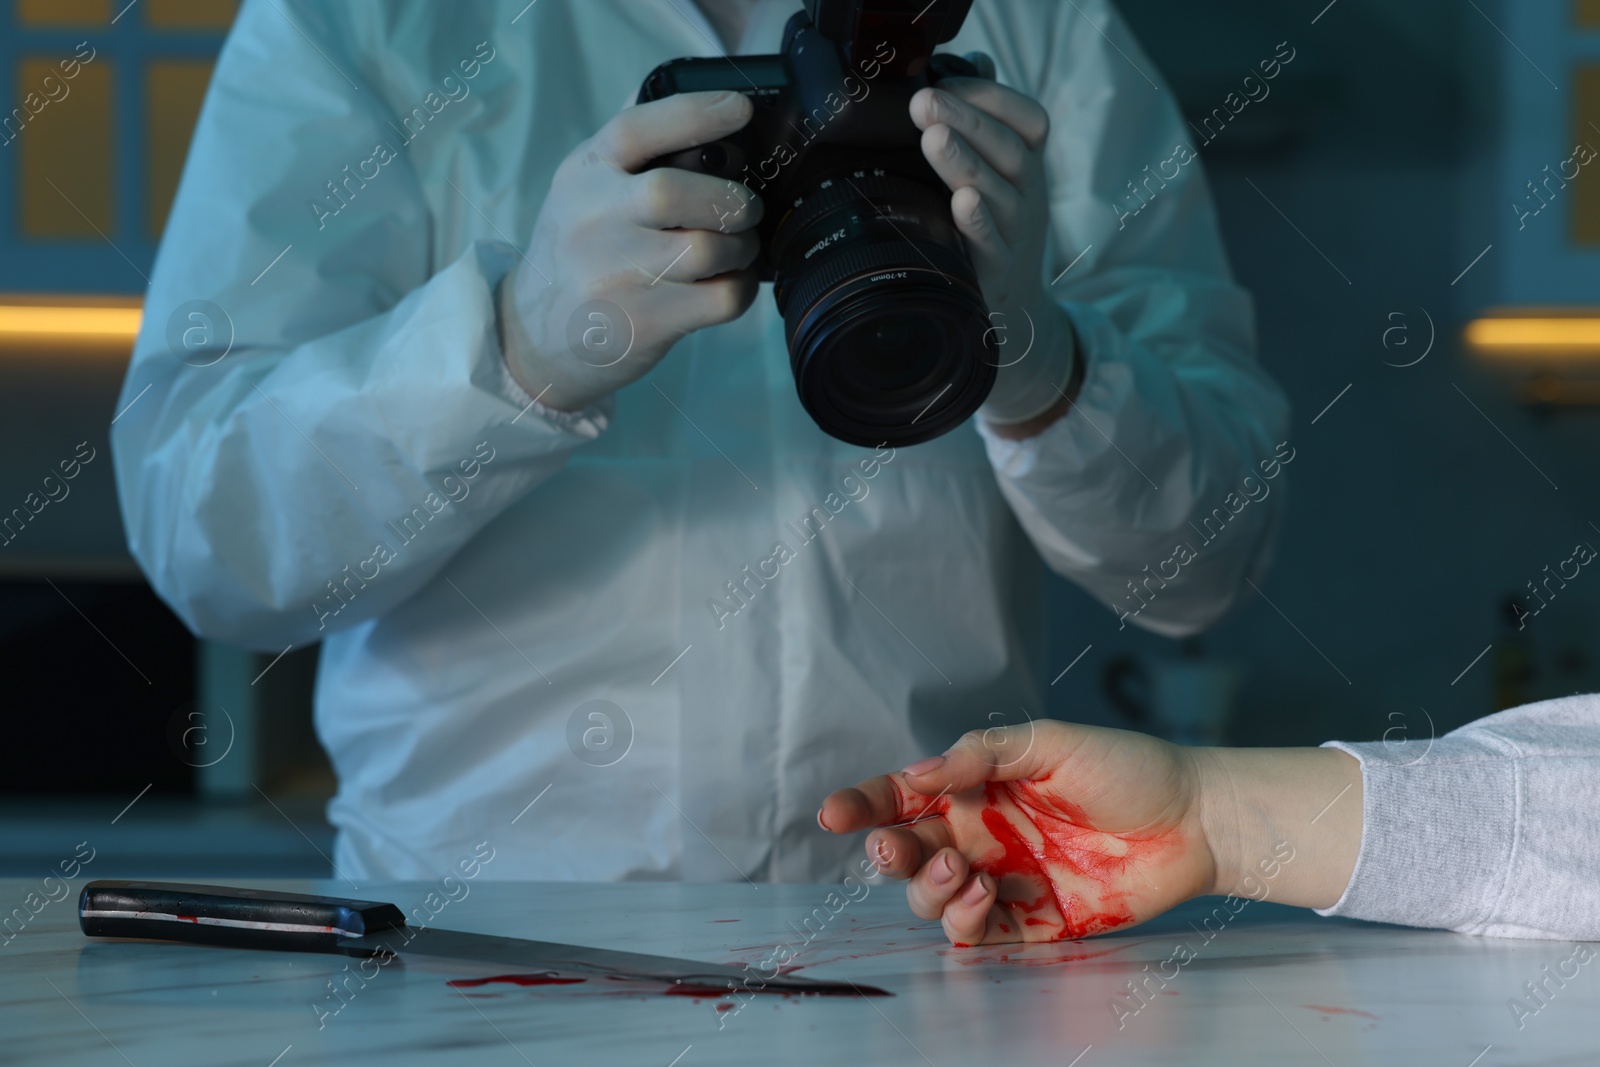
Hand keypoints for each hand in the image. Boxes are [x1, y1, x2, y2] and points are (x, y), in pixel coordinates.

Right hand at [498, 91, 763, 411]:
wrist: (536, 335)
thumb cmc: (578, 251)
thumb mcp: (583, 187)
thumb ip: (628, 143)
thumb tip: (682, 79)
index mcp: (585, 175)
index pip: (636, 130)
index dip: (694, 113)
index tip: (739, 109)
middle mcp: (593, 222)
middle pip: (675, 193)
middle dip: (730, 198)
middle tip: (745, 208)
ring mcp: (613, 277)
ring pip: (706, 249)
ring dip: (741, 247)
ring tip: (736, 248)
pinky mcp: (641, 325)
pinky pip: (719, 299)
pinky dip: (740, 288)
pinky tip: (728, 283)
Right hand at [819, 722, 1364, 945]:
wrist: (1195, 820)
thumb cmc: (1127, 768)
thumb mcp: (1050, 743)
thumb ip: (983, 754)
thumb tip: (918, 773)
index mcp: (976, 787)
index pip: (903, 796)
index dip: (864, 804)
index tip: (833, 814)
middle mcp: (980, 834)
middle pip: (909, 853)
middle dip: (890, 853)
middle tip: (898, 849)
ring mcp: (1002, 880)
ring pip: (934, 899)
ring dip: (932, 889)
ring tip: (966, 870)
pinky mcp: (1032, 923)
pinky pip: (977, 934)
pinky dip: (966, 921)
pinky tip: (985, 896)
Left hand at [910, 77, 1075, 433]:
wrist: (1011, 321)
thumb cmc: (991, 239)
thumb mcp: (993, 181)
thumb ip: (982, 125)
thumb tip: (969, 63)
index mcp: (1027, 169)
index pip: (1028, 119)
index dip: (992, 97)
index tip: (947, 80)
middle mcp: (1029, 198)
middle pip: (1011, 149)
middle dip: (967, 119)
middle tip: (922, 100)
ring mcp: (1018, 239)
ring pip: (1002, 195)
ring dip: (967, 163)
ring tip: (934, 138)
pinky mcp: (998, 278)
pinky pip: (993, 248)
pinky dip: (979, 224)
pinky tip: (962, 203)